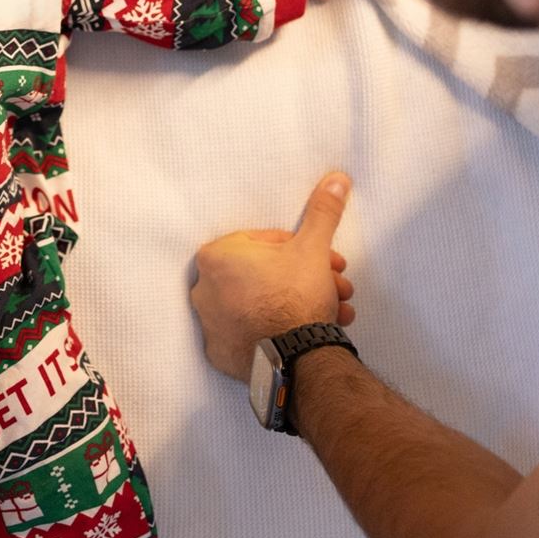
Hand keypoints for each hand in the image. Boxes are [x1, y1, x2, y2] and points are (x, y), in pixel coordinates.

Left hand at [192, 172, 355, 379]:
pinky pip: (250, 336)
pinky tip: (304, 333)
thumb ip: (321, 214)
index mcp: (216, 257)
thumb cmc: (297, 297)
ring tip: (334, 311)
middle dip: (305, 278)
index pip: (263, 243)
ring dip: (297, 305)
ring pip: (260, 306)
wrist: (298, 357)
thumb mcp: (312, 249)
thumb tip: (334, 180)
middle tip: (335, 284)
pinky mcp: (221, 354)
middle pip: (264, 275)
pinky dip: (275, 333)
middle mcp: (203, 290)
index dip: (300, 250)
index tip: (324, 260)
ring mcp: (210, 326)